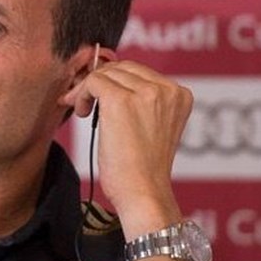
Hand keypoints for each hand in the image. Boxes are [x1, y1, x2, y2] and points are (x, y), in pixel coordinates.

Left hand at [60, 60, 192, 237]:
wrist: (143, 193)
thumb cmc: (142, 170)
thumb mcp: (151, 128)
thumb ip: (141, 103)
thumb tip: (106, 81)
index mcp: (180, 95)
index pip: (139, 72)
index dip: (114, 82)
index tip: (98, 99)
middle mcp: (167, 89)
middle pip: (122, 68)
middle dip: (99, 82)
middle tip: (83, 103)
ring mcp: (146, 93)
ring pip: (106, 73)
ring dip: (87, 89)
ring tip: (82, 112)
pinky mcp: (120, 100)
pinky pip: (93, 81)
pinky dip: (81, 93)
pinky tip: (80, 112)